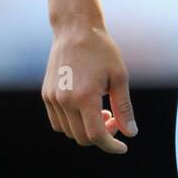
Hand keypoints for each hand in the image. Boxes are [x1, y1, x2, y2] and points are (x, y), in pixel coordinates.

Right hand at [41, 18, 136, 153]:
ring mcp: (52, 98)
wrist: (74, 29)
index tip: (122, 147)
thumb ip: (124, 108)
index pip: (97, 135)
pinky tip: (85, 108)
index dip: (111, 146)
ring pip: (69, 132)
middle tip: (113, 119)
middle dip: (101, 136)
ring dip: (86, 130)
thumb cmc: (102, 50)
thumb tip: (131, 133)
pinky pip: (58, 122)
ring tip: (101, 111)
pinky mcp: (46, 95)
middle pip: (82, 137)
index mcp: (85, 96)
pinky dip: (72, 124)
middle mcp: (65, 100)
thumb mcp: (119, 77)